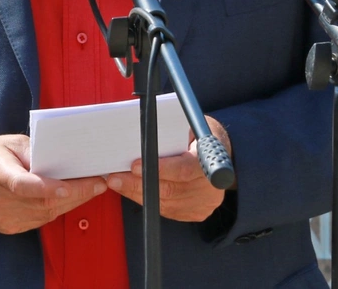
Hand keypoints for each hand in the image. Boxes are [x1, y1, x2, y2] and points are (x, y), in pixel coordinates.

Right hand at [0, 134, 108, 234]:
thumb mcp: (9, 142)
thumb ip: (35, 150)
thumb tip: (65, 156)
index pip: (23, 184)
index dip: (47, 188)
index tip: (70, 185)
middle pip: (41, 203)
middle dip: (76, 193)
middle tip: (98, 183)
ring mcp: (0, 217)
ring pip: (45, 215)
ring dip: (71, 203)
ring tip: (90, 188)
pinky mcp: (6, 227)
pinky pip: (39, 221)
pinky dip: (57, 209)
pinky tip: (69, 198)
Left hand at [106, 115, 231, 221]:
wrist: (222, 155)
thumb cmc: (201, 135)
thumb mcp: (191, 125)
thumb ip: (173, 131)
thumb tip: (144, 132)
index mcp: (211, 162)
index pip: (184, 169)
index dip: (159, 169)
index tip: (134, 166)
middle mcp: (210, 188)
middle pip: (170, 190)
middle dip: (138, 184)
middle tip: (115, 177)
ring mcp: (204, 204)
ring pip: (164, 203)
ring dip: (137, 193)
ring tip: (117, 182)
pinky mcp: (195, 213)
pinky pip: (166, 210)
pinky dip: (146, 200)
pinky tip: (131, 190)